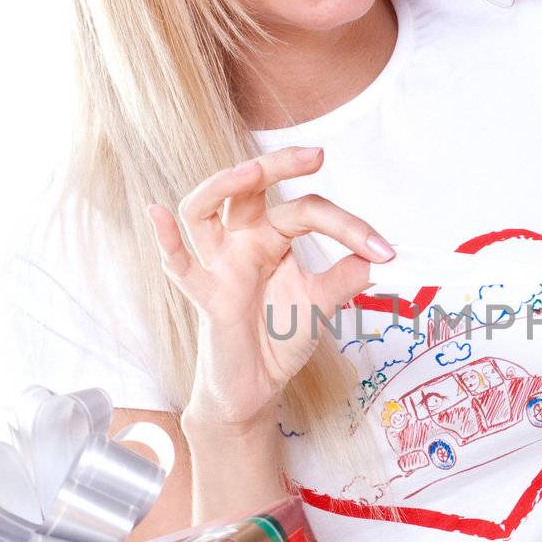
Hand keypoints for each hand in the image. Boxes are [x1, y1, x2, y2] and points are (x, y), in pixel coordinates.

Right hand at [146, 145, 394, 430]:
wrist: (257, 386)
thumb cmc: (280, 337)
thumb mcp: (321, 305)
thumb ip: (346, 278)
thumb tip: (382, 257)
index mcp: (273, 237)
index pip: (306, 210)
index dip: (348, 227)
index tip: (385, 250)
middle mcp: (242, 242)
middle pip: (249, 189)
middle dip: (278, 165)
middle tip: (316, 155)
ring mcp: (219, 265)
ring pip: (203, 210)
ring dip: (222, 186)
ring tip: (251, 171)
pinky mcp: (205, 296)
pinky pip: (178, 264)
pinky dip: (166, 238)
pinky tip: (157, 211)